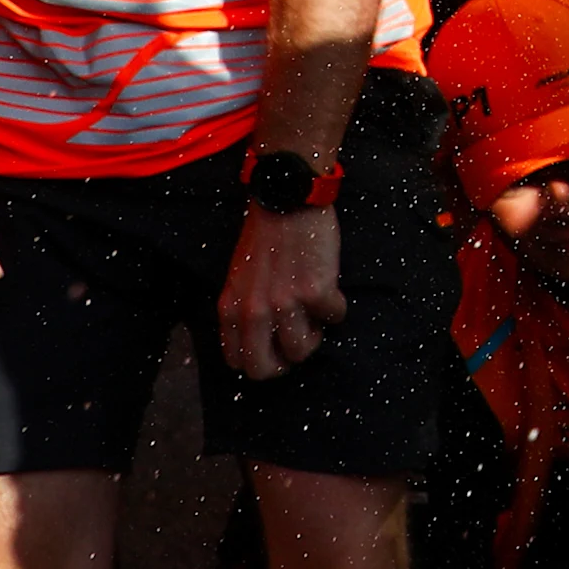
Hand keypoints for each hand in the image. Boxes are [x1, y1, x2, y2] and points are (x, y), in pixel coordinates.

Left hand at [220, 204, 348, 379]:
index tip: (275, 349)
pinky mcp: (316, 291)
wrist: (287, 199)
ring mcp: (285, 304)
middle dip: (285, 362)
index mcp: (231, 309)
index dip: (261, 362)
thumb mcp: (239, 277)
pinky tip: (331, 289)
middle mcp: (254, 312)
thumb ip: (243, 309)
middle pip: (265, 369)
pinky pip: (334, 317)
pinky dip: (336, 307)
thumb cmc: (264, 236)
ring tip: (315, 313)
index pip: (238, 362)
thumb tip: (261, 338)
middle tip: (298, 341)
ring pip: (301, 350)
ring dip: (314, 335)